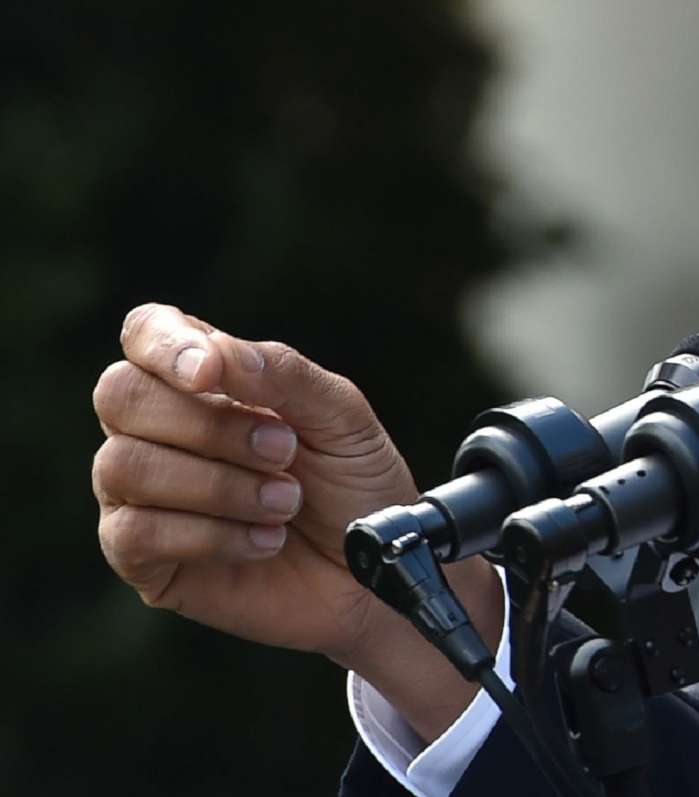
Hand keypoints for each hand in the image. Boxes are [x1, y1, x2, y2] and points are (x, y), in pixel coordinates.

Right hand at [93, 304, 497, 737]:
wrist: (374, 570)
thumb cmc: (355, 484)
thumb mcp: (342, 417)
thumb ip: (284, 375)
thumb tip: (216, 353)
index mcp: (205, 380)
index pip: (146, 332)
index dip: (165, 344)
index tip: (210, 373)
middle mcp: (159, 430)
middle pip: (119, 395)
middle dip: (208, 423)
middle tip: (285, 449)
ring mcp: (142, 494)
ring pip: (124, 465)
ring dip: (219, 484)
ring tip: (286, 502)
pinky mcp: (142, 558)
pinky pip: (135, 532)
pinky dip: (212, 534)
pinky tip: (266, 540)